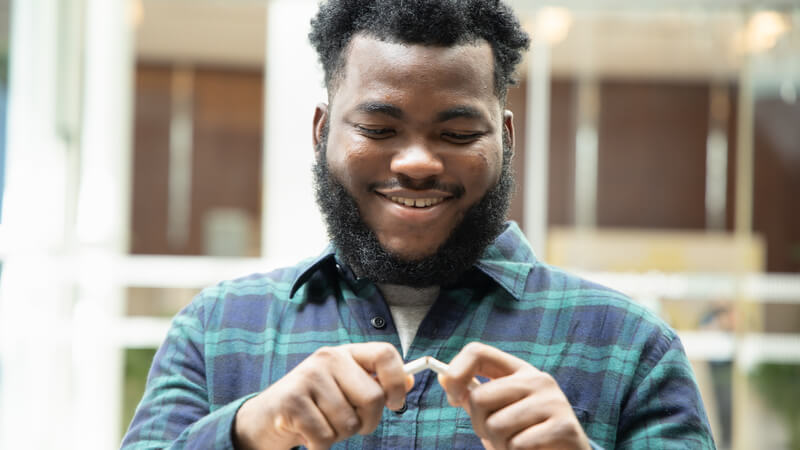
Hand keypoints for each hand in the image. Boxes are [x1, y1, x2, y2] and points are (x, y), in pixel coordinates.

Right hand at [234, 342, 413, 449]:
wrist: (265, 418)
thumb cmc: (313, 405)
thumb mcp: (345, 388)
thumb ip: (375, 383)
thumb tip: (410, 379)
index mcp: (345, 353)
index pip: (385, 354)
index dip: (398, 382)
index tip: (395, 404)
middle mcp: (328, 358)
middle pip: (373, 397)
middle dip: (367, 422)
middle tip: (348, 423)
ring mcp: (308, 377)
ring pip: (349, 422)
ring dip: (339, 435)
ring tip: (321, 425)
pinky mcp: (292, 402)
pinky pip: (326, 437)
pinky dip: (320, 446)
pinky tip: (307, 435)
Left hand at [438, 342, 590, 449]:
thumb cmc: (529, 436)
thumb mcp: (501, 412)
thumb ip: (475, 397)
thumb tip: (443, 378)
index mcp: (519, 371)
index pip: (478, 352)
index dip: (456, 373)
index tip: (453, 398)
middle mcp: (537, 379)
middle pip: (480, 396)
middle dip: (480, 425)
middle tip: (498, 436)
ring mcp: (552, 400)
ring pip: (496, 425)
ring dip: (500, 445)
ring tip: (516, 445)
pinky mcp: (564, 426)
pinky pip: (518, 444)